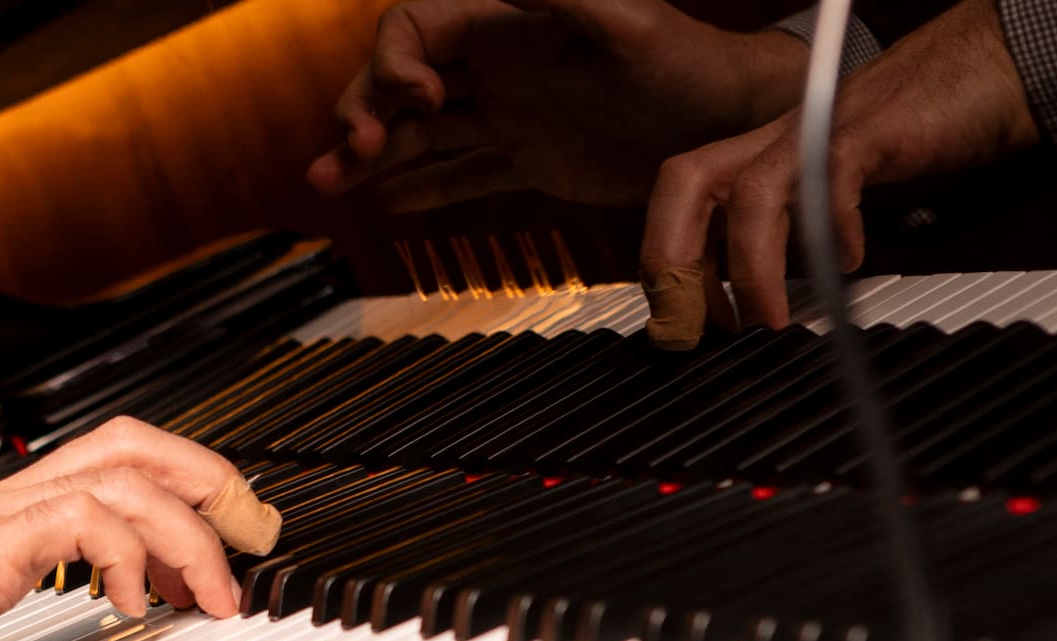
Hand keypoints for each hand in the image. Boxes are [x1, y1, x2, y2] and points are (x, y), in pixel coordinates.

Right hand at [0, 417, 250, 640]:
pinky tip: (133, 604)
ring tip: (216, 593)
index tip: (211, 548)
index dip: (171, 492)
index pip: (103, 468)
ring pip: (128, 471)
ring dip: (192, 531)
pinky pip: (94, 515)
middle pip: (129, 441)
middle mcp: (6, 500)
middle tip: (251, 531)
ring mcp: (2, 511)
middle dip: (207, 479)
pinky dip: (133, 556)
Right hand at [307, 0, 808, 209]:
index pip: (415, 29)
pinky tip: (383, 202)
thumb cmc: (691, 63)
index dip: (394, 62)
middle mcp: (497, 65)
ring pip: (417, 132)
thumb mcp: (627, 22)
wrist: (730, 127)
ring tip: (326, 184)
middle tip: (349, 155)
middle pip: (398, 82)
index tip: (414, 99)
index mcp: (508, 22)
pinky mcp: (527, 160)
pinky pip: (460, 173)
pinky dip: (420, 189)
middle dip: (361, 114)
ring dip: (367, 156)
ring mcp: (508, 114)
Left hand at [639, 0, 1041, 346]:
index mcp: (756, 155)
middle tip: (696, 327)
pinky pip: (833, 178)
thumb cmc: (911, 129)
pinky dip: (833, 229)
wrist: (985, 65)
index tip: (688, 324)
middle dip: (674, 259)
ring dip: (750, 266)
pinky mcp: (872, 130)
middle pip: (686, 183)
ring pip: (751, 191)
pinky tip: (849, 261)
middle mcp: (774, 139)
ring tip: (769, 318)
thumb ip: (790, 230)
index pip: (679, 204)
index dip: (668, 267)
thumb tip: (756, 301)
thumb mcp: (830, 186)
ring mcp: (819, 130)